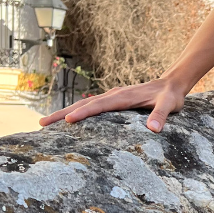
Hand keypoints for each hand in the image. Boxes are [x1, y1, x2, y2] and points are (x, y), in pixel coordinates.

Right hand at [40, 75, 188, 131]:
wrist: (172, 83)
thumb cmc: (170, 96)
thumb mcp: (170, 105)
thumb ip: (161, 115)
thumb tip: (154, 128)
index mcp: (123, 97)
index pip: (99, 106)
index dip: (83, 113)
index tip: (68, 121)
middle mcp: (113, 95)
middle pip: (83, 103)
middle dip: (62, 113)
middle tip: (41, 124)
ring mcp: (111, 97)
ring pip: (83, 104)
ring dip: (64, 112)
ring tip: (45, 122)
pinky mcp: (112, 101)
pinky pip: (90, 106)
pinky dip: (76, 111)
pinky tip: (67, 120)